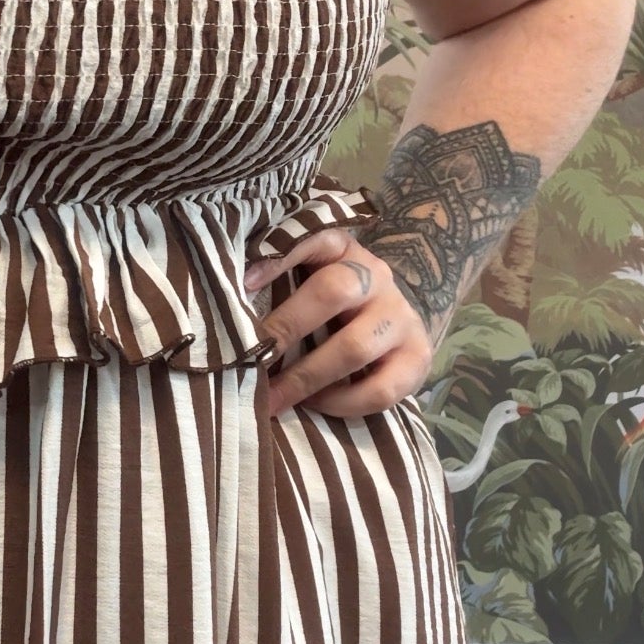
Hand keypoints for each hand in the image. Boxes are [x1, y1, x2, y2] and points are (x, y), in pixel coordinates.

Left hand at [243, 224, 435, 420]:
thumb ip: (278, 280)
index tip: (244, 283)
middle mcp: (377, 278)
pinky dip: (342, 403)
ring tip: (271, 398)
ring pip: (355, 347)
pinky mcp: (418, 358)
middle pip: (334, 292)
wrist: (395, 325)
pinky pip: (381, 389)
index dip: (281, 257)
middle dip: (286, 328)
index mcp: (345, 251)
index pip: (317, 239)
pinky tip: (315, 404)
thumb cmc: (334, 305)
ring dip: (306, 377)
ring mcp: (401, 318)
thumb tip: (225, 306)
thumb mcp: (310, 279)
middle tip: (248, 359)